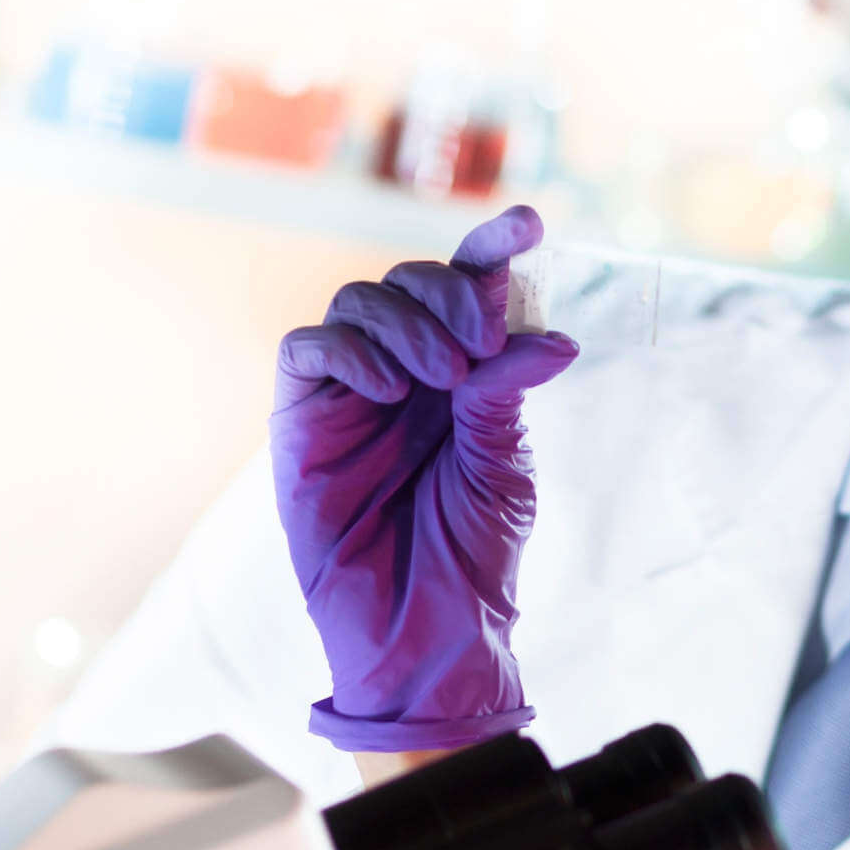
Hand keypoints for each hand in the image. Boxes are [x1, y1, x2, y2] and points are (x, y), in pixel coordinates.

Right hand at [270, 206, 578, 751]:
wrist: (424, 627)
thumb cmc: (471, 552)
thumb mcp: (503, 464)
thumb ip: (505, 390)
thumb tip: (548, 335)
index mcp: (465, 375)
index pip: (473, 289)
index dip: (493, 247)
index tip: (530, 223)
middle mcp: (407, 371)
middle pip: (413, 278)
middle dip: (452, 292)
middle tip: (481, 344)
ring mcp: (351, 392)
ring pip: (362, 300)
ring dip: (409, 323)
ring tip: (443, 378)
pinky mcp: (301, 419)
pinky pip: (310, 348)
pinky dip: (353, 349)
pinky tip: (390, 389)